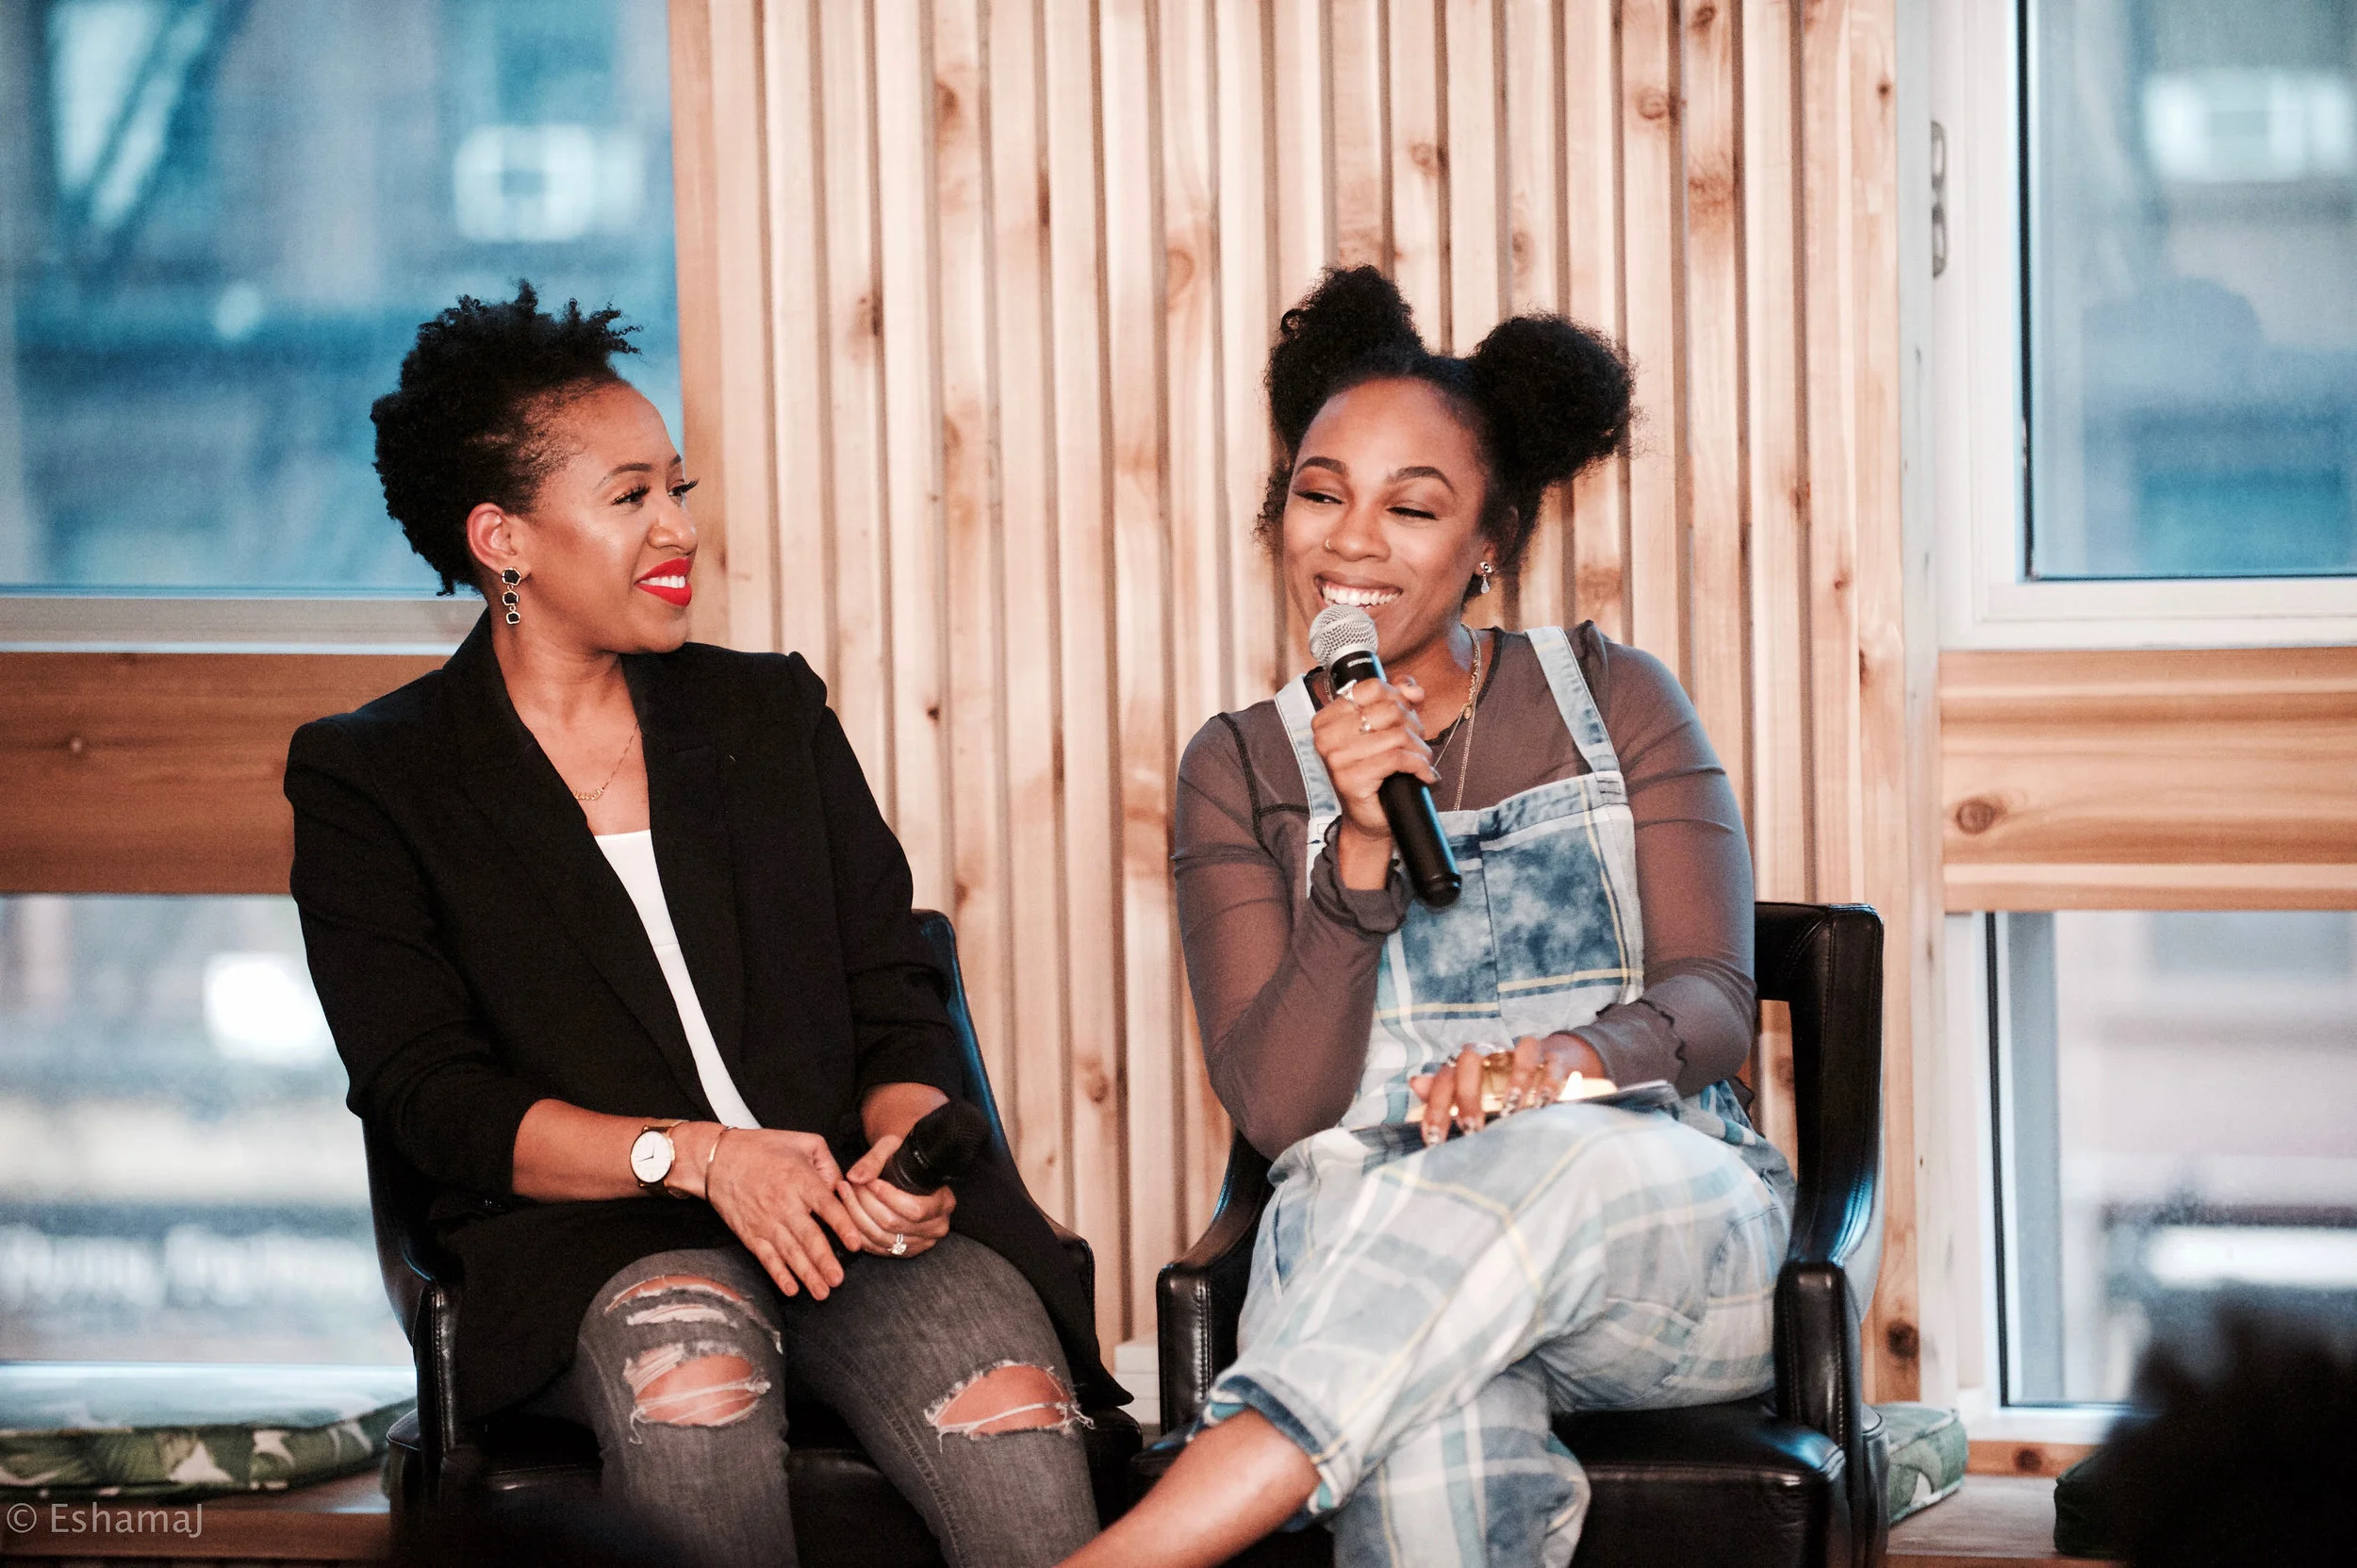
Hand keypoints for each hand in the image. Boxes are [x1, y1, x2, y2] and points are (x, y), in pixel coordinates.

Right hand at [702, 1128, 868, 1298]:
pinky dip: (779, 1275)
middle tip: (838, 1280)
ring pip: (790, 1253)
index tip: (855, 1244)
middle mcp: (784, 1204)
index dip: (842, 1226)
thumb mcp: (802, 1142)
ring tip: (822, 1292)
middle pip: (809, 1237)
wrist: (719, 1160)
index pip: (826, 1206)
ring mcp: (766, 1222)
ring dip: (807, 1274)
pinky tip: (791, 1289)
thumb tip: (842, 1187)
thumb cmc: (762, 1149)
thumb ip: (828, 1163)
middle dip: (824, 1261)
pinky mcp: (751, 1234)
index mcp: (800, 1180)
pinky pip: (767, 1258)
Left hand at [833, 1133, 955, 1259]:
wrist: (909, 1172)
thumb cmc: (904, 1158)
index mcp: (944, 1203)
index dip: (888, 1197)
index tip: (870, 1182)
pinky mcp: (904, 1251)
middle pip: (893, 1224)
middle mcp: (936, 1227)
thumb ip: (874, 1160)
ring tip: (844, 1194)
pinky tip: (846, 1213)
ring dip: (855, 1216)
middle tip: (848, 1185)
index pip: (915, 1209)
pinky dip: (857, 1231)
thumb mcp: (892, 1148)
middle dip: (864, 1203)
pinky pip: (875, 1248)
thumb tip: (855, 1177)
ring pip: (880, 1237)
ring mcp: (920, 1242)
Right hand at [1309, 673, 1436, 886]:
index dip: (1398, 696)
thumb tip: (1414, 690)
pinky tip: (1424, 774)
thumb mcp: (1384, 729)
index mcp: (1327, 718)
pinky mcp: (1351, 779)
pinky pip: (1397, 759)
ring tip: (1422, 760)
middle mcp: (1326, 736)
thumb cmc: (1376, 770)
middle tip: (1418, 743)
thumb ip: (1396, 699)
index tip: (1409, 712)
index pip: (1370, 688)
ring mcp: (1336, 758)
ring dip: (1419, 749)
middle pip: (1388, 710)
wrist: (1369, 816)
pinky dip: (1419, 766)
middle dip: (1413, 725)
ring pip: (1396, 735)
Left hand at [1408, 1034, 1605, 1145]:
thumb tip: (1415, 1083)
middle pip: (1473, 1058)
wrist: (1551, 1061)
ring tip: (1511, 1110)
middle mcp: (1495, 1052)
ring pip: (1520, 1052)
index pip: (1445, 1076)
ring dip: (1516, 1080)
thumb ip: (1445, 1092)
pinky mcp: (1557, 1057)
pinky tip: (1543, 1104)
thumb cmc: (1504, 1082)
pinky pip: (1553, 1063)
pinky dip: (1549, 1082)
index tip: (1435, 1140)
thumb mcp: (1474, 1092)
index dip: (1436, 1107)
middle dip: (1468, 1094)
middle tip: (1471, 1129)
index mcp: (1470, 1062)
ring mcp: (1526, 1052)